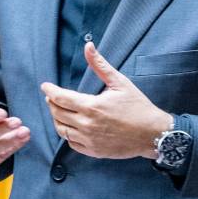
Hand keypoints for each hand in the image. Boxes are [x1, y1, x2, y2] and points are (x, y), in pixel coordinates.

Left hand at [39, 42, 172, 159]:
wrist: (152, 134)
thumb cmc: (137, 106)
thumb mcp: (120, 83)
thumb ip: (100, 65)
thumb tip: (88, 46)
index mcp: (91, 106)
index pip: (61, 98)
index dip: (50, 91)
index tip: (45, 86)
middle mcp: (87, 125)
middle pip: (57, 113)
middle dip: (52, 103)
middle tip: (52, 97)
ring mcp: (89, 140)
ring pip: (62, 130)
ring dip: (56, 119)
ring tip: (58, 110)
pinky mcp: (94, 151)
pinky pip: (72, 143)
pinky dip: (67, 134)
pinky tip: (70, 126)